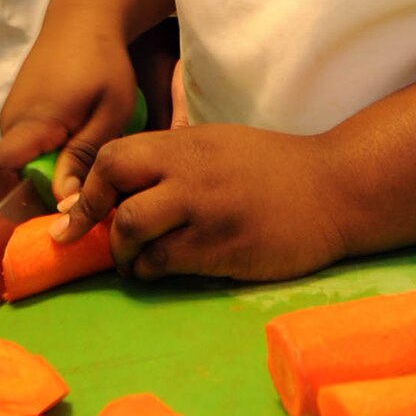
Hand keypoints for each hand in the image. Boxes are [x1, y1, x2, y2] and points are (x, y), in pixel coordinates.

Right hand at [0, 32, 139, 204]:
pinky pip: (27, 144)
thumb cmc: (103, 60)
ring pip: (21, 159)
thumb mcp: (109, 112)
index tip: (45, 216)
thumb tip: (63, 202)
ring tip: (83, 172)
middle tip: (78, 201)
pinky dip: (47, 155)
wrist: (84, 15)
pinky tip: (77, 149)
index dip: (12, 201)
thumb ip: (84, 156)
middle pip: (11, 173)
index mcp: (31, 122)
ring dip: (47, 172)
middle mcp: (12, 118)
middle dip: (39, 193)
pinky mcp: (21, 106)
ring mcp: (13, 111)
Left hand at [55, 124, 347, 283]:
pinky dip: (150, 271)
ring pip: (133, 230)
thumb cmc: (276, 168)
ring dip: (121, 253)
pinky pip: (164, 264)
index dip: (89, 186)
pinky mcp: (222, 249)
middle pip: (114, 186)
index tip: (79, 211)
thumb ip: (175, 158)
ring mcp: (205, 212)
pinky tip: (160, 270)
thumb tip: (124, 184)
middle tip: (91, 238)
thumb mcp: (220, 144)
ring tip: (131, 262)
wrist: (335, 190)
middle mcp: (189, 173)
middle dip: (92, 216)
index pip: (115, 155)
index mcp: (187, 144)